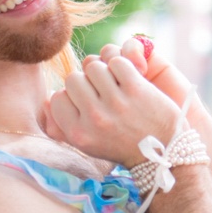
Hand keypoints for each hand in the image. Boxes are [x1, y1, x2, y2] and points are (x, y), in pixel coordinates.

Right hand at [43, 54, 183, 166]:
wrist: (166, 152)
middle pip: (73, 78)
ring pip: (94, 66)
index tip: (87, 101)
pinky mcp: (136, 89)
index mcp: (79, 134)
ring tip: (118, 85)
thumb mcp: (90, 144)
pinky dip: (125, 65)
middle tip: (103, 92)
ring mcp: (115, 103)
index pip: (57, 98)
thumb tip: (45, 103)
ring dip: (106, 71)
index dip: (71, 95)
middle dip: (87, 81)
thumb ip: (64, 126)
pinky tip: (132, 79)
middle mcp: (94, 119)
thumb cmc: (124, 145)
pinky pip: (117, 60)